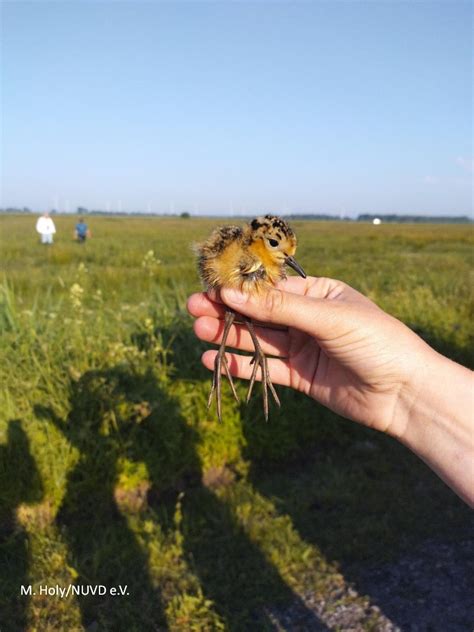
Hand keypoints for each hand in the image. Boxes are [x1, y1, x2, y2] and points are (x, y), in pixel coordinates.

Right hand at [187, 276, 433, 437]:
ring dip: (228, 336)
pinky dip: (240, 366)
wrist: (405, 393)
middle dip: (227, 311)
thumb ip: (278, 308)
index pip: (270, 288)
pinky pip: (265, 369)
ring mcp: (303, 348)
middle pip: (259, 313)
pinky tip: (215, 361)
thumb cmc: (376, 342)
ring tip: (198, 331)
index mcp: (318, 293)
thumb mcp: (327, 318)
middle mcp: (307, 318)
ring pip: (258, 340)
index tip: (209, 289)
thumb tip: (231, 294)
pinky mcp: (300, 376)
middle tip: (193, 308)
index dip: (239, 289)